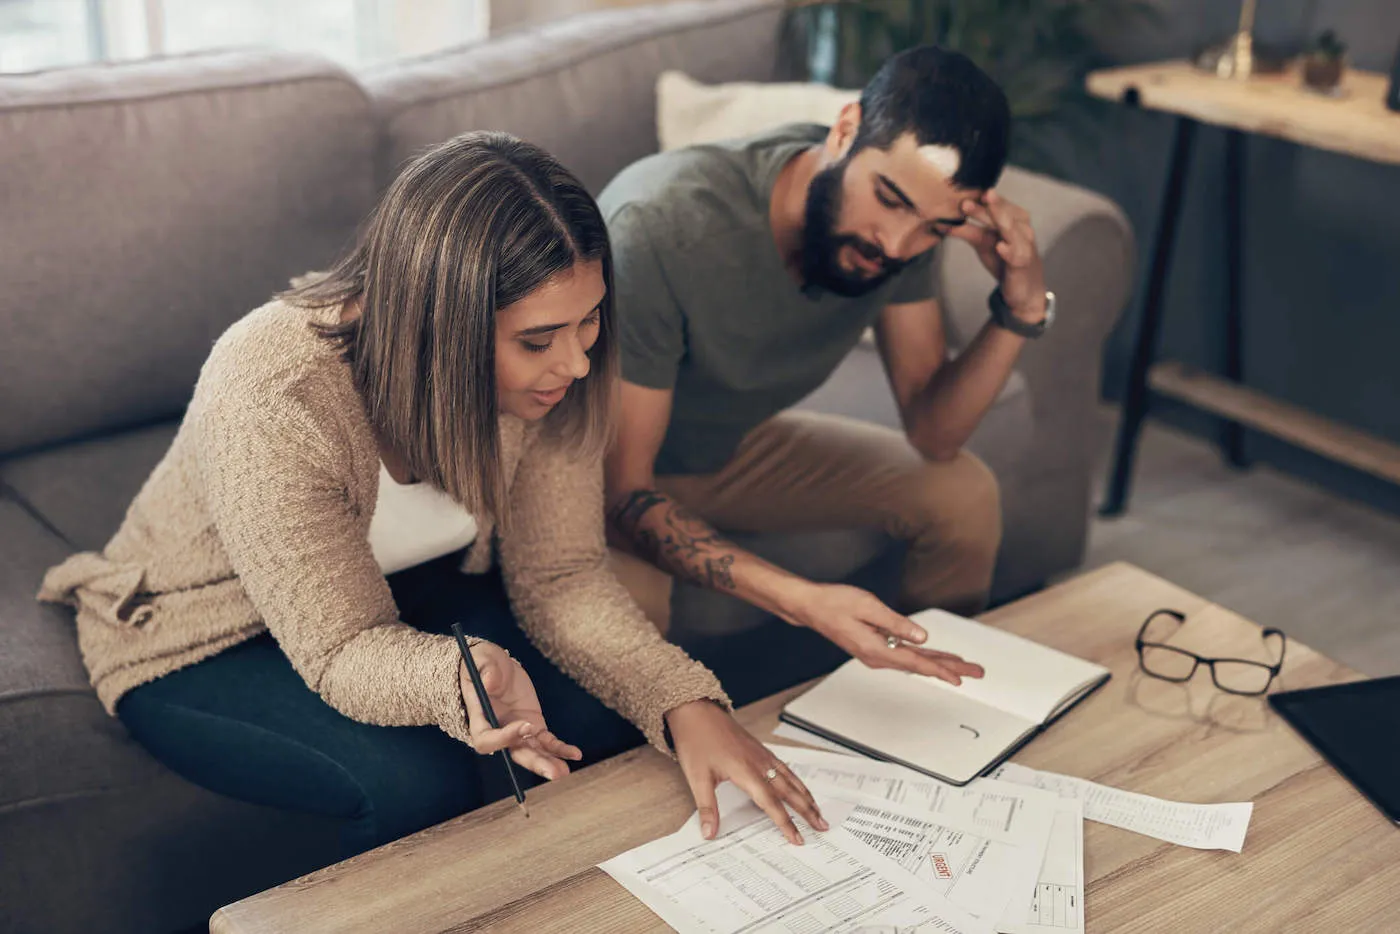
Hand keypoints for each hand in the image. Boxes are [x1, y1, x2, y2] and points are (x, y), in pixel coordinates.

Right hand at [460, 640, 581, 780]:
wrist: (495, 667)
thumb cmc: (483, 662)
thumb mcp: (483, 659)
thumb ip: (486, 669)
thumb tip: (490, 683)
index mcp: (480, 718)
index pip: (488, 739)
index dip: (506, 737)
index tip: (527, 725)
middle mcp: (498, 730)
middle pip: (515, 753)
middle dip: (535, 763)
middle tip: (554, 772)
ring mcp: (518, 731)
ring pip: (532, 752)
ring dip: (548, 762)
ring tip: (565, 771)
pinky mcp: (534, 726)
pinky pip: (546, 741)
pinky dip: (560, 748)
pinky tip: (575, 754)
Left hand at [666, 699, 826, 844]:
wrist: (697, 711)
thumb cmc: (696, 741)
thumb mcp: (697, 777)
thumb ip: (707, 808)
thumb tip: (709, 833)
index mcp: (746, 771)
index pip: (771, 803)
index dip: (785, 823)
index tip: (797, 838)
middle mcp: (759, 763)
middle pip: (789, 791)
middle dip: (807, 810)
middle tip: (822, 825)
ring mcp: (762, 755)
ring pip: (791, 778)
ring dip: (806, 796)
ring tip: (818, 810)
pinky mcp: (760, 749)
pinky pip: (784, 767)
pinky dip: (796, 780)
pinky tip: (799, 786)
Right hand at [786, 582, 984, 684]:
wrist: (812, 607)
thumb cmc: (835, 604)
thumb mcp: (868, 607)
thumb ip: (896, 624)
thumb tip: (922, 636)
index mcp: (876, 650)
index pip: (916, 663)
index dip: (941, 670)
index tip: (960, 677)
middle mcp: (878, 656)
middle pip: (920, 666)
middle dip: (950, 668)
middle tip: (976, 672)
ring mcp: (877, 653)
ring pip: (915, 661)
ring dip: (940, 663)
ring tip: (963, 666)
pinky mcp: (876, 646)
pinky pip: (906, 654)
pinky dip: (924, 655)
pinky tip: (935, 655)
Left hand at [949, 190, 1047, 322]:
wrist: (1024, 288)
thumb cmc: (1004, 260)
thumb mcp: (983, 243)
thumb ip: (967, 230)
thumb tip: (941, 222)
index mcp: (1014, 218)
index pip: (997, 204)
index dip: (982, 199)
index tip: (963, 192)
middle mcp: (1021, 228)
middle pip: (1001, 214)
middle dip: (986, 206)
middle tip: (967, 200)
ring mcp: (1024, 245)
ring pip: (1009, 230)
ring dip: (997, 218)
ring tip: (983, 208)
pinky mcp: (1022, 264)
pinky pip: (1016, 255)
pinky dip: (1009, 250)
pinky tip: (1000, 247)